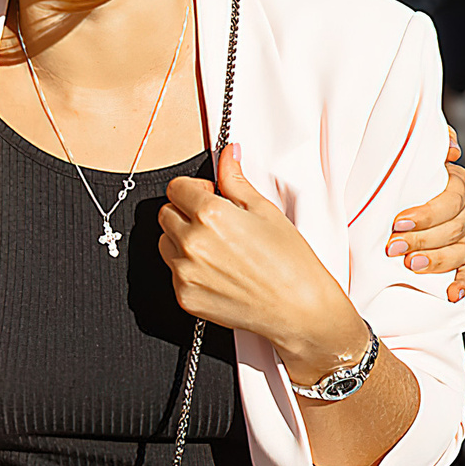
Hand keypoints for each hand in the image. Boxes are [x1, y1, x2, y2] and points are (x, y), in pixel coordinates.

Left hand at [159, 144, 368, 383]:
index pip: (176, 188)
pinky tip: (219, 271)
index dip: (193, 189)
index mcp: (210, 215)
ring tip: (218, 248)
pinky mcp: (184, 296)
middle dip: (186, 212)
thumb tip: (227, 156)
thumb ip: (236, 181)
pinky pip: (174, 273)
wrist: (298, 309)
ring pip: (165, 243)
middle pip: (166, 214)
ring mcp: (184, 272)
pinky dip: (188, 269)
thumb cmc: (290, 263)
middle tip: (215, 222)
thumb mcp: (265, 211)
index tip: (207, 195)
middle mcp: (191, 243)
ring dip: (182, 240)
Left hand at [388, 132, 464, 301]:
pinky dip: (461, 283)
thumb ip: (430, 145)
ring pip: (464, 249)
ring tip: (411, 265)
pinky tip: (451, 294)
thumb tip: (453, 150)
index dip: (428, 213)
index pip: (453, 198)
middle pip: (458, 226)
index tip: (398, 223)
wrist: (388, 199)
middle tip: (394, 247)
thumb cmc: (396, 174)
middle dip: (425, 238)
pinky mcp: (459, 258)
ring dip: (439, 260)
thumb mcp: (405, 155)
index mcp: (458, 183)